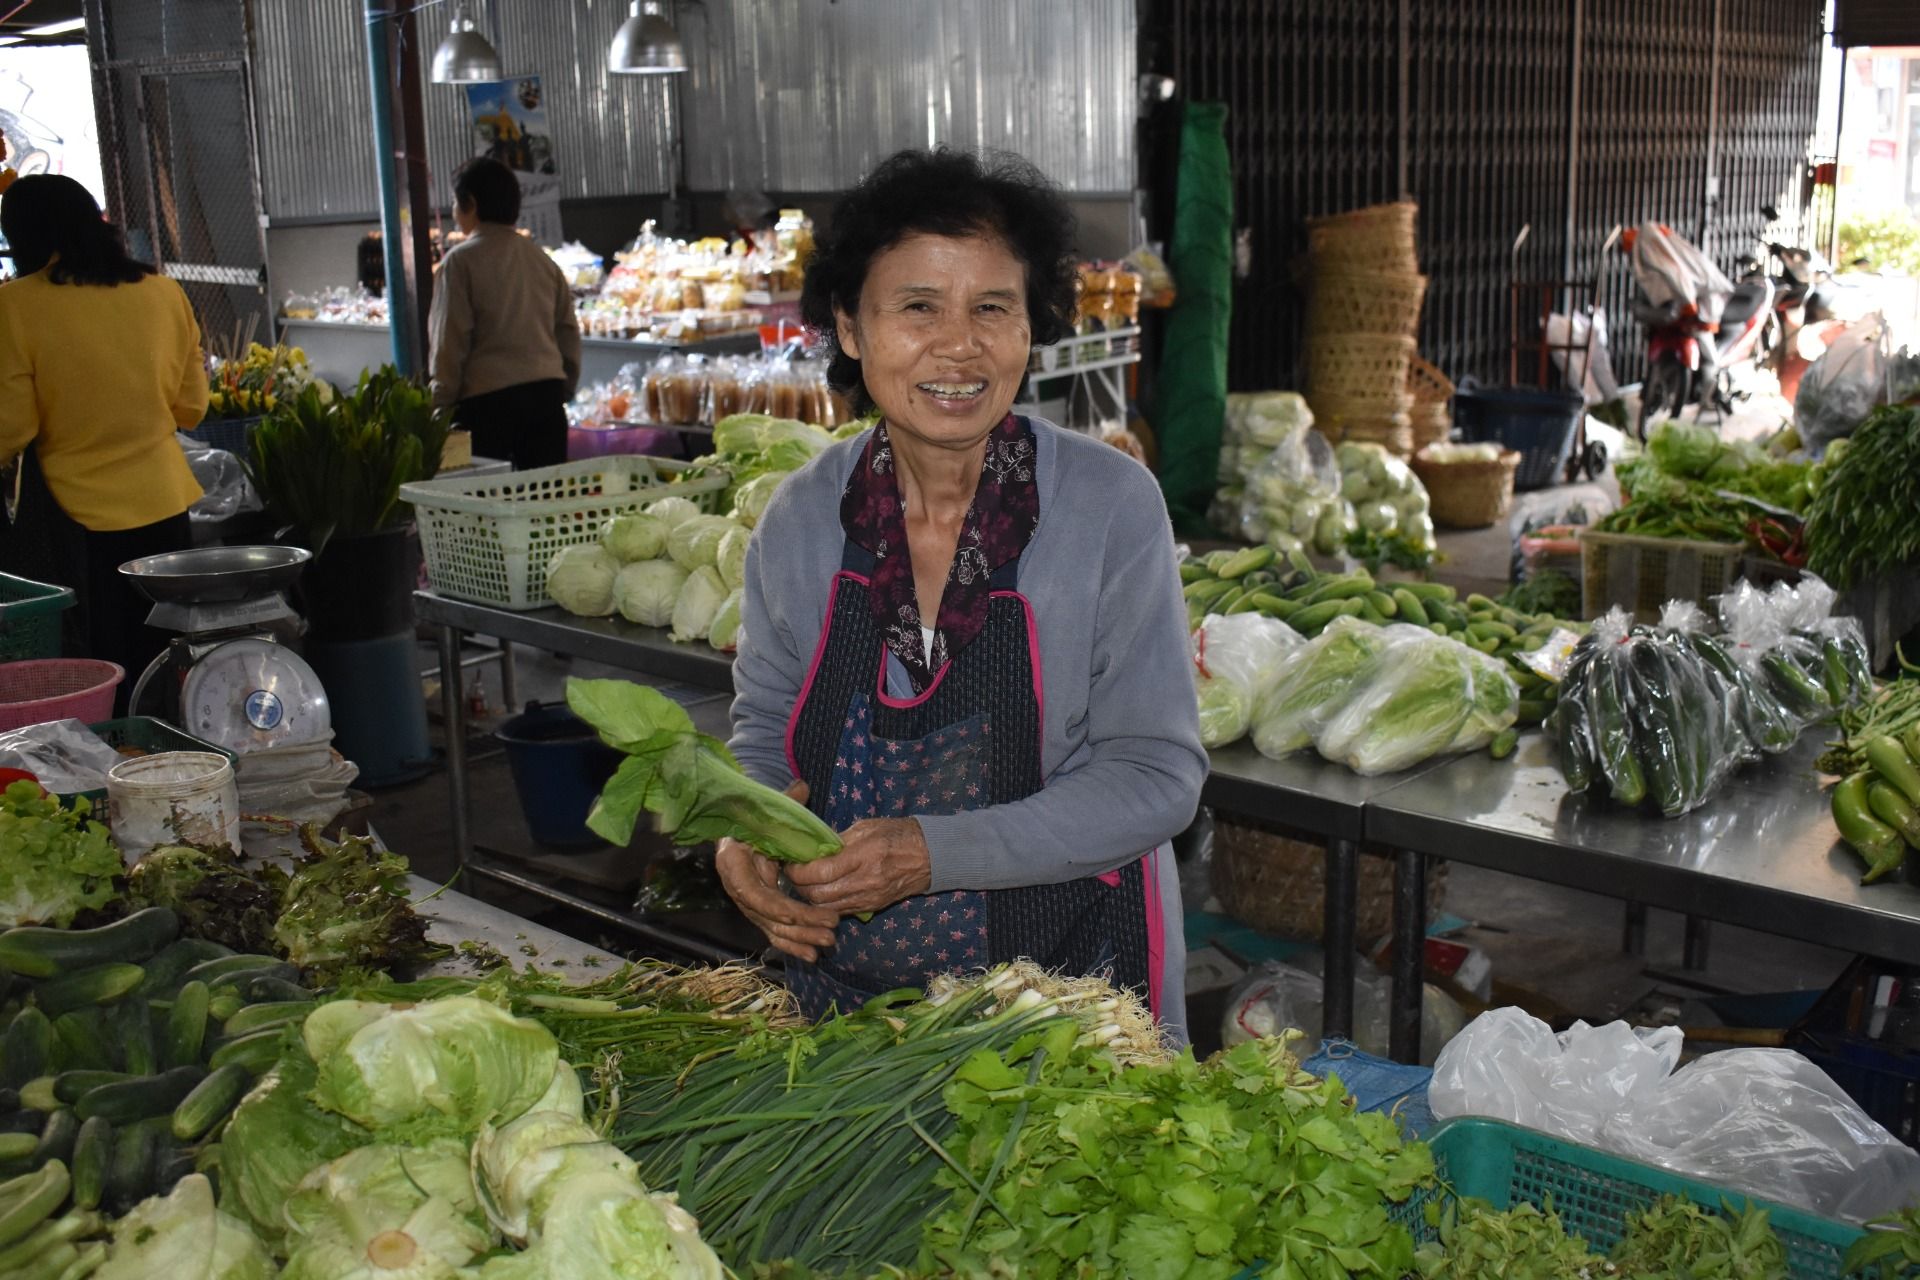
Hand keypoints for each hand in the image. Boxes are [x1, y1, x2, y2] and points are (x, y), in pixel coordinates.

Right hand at [715, 781, 837, 962]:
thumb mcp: (770, 808)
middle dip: (798, 925)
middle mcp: (737, 887)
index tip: (797, 912)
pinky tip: (812, 958)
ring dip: (800, 938)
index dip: (774, 905)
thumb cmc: (759, 817)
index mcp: (733, 862)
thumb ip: (786, 801)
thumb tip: (802, 786)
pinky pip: (774, 933)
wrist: (744, 829)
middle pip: (766, 915)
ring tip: (829, 943)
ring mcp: (747, 903)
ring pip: (772, 928)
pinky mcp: (759, 912)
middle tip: (830, 930)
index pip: (750, 892)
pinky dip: (792, 945)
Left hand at [787, 817, 931, 916]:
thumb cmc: (898, 835)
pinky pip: (840, 912)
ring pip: (826, 908)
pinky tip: (822, 892)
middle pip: (818, 895)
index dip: (798, 871)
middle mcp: (865, 881)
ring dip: (809, 899)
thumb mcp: (867, 828)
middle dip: (798, 887)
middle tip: (792, 874)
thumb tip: (812, 850)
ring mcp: (868, 898)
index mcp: (864, 855)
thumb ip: (839, 840)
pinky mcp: (871, 908)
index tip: (789, 863)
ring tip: (804, 884)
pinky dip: (825, 905)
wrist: (930, 857)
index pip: (820, 872)